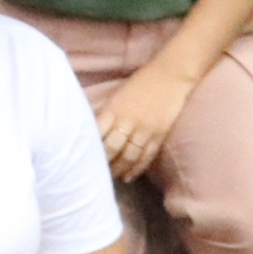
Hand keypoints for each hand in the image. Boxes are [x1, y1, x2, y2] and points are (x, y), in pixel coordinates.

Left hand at [98, 49, 199, 180]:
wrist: (171, 75)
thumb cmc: (141, 82)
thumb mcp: (117, 95)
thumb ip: (107, 113)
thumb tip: (92, 131)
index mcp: (114, 109)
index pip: (97, 134)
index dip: (89, 148)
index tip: (81, 158)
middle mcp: (128, 121)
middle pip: (111, 148)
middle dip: (102, 163)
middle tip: (93, 174)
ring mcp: (145, 129)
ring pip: (129, 156)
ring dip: (119, 169)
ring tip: (110, 178)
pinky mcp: (159, 135)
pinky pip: (146, 156)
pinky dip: (137, 168)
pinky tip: (129, 176)